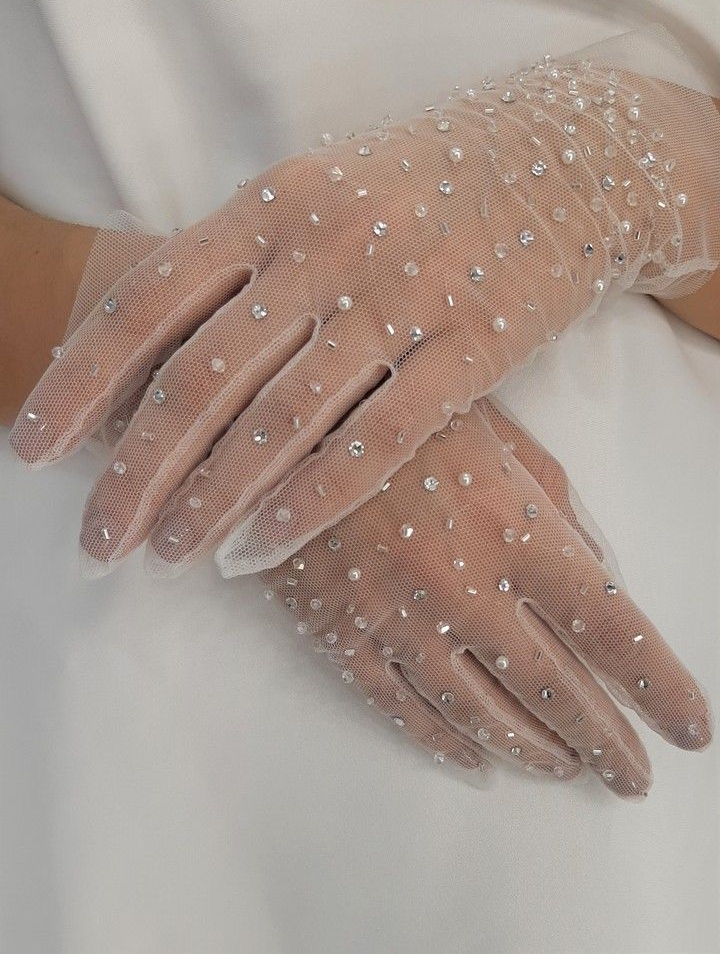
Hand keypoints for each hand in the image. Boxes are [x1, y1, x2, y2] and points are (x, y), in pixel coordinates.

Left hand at [10, 49, 719, 576]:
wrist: (563, 162)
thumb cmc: (419, 187)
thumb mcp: (316, 194)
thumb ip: (238, 261)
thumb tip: (150, 343)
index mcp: (268, 207)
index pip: (145, 303)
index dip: (77, 382)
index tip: (32, 450)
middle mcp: (320, 251)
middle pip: (198, 380)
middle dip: (132, 472)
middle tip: (93, 542)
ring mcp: (395, 300)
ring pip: (277, 422)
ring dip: (209, 501)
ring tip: (163, 556)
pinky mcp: (467, 350)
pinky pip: (374, 443)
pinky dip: (307, 504)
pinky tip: (259, 551)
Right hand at [259, 399, 710, 799]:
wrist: (281, 420)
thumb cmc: (402, 416)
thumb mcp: (498, 438)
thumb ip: (559, 507)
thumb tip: (605, 570)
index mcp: (519, 529)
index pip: (613, 628)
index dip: (661, 687)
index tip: (690, 729)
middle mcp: (469, 588)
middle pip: (558, 690)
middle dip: (607, 742)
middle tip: (635, 777)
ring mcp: (402, 621)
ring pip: (484, 714)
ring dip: (536, 751)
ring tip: (568, 769)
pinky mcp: (345, 638)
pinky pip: (405, 710)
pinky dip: (447, 744)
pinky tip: (477, 761)